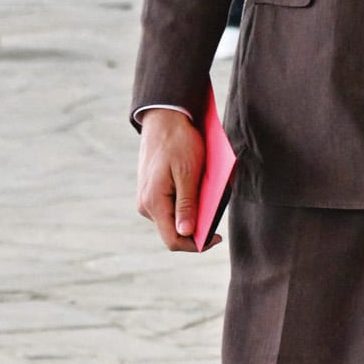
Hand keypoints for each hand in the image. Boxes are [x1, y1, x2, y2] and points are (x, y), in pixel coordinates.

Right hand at [137, 108, 213, 251]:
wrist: (164, 119)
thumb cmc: (178, 142)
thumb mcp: (188, 173)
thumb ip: (187, 204)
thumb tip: (187, 232)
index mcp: (154, 202)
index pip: (173, 240)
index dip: (196, 245)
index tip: (217, 236)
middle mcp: (146, 205)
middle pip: (173, 232)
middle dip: (197, 228)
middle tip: (216, 211)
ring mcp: (147, 199)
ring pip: (173, 219)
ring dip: (192, 214)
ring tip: (208, 196)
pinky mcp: (152, 191)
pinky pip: (170, 206)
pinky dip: (186, 203)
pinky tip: (198, 188)